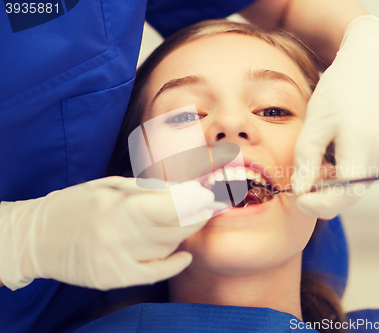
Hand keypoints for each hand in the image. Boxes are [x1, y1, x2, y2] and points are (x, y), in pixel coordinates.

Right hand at [0, 177, 214, 290]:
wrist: (36, 236)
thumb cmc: (76, 204)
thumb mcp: (109, 186)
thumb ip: (148, 190)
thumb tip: (185, 192)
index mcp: (118, 206)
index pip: (172, 207)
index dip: (196, 202)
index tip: (210, 196)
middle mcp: (119, 234)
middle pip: (175, 229)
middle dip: (197, 217)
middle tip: (209, 208)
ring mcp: (116, 259)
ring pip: (167, 248)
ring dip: (182, 234)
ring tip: (185, 222)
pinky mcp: (112, 277)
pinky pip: (155, 274)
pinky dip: (174, 264)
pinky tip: (183, 255)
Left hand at [292, 15, 378, 218]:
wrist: (375, 61)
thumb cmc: (339, 89)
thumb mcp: (314, 124)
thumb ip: (306, 162)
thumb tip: (300, 192)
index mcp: (364, 147)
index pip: (341, 198)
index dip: (315, 205)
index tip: (296, 198)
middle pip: (351, 193)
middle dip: (324, 190)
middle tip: (305, 174)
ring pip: (360, 184)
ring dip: (339, 178)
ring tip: (330, 147)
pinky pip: (372, 170)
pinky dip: (354, 167)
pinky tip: (347, 142)